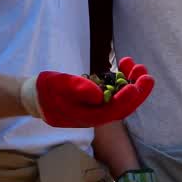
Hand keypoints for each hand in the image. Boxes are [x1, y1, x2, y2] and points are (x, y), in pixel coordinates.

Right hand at [19, 56, 153, 127]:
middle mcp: (96, 115)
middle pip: (123, 106)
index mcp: (87, 117)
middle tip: (146, 74)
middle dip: (137, 90)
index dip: (127, 99)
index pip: (113, 111)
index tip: (135, 84)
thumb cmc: (44, 91)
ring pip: (121, 98)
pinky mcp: (96, 100)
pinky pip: (114, 92)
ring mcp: (97, 108)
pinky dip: (121, 79)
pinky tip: (124, 64)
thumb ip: (76, 89)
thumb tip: (99, 94)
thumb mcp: (57, 86)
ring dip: (131, 82)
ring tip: (136, 65)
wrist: (35, 97)